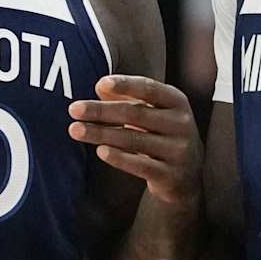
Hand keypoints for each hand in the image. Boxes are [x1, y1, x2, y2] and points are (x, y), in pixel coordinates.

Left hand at [67, 76, 201, 208]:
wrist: (186, 176)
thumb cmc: (161, 134)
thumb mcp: (151, 112)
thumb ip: (127, 98)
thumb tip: (100, 86)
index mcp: (176, 102)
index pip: (150, 89)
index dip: (126, 85)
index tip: (101, 83)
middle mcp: (181, 124)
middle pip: (136, 114)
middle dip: (102, 111)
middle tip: (74, 109)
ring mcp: (178, 151)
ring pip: (134, 140)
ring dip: (102, 134)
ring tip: (75, 130)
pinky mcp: (170, 175)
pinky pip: (141, 165)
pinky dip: (120, 158)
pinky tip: (100, 152)